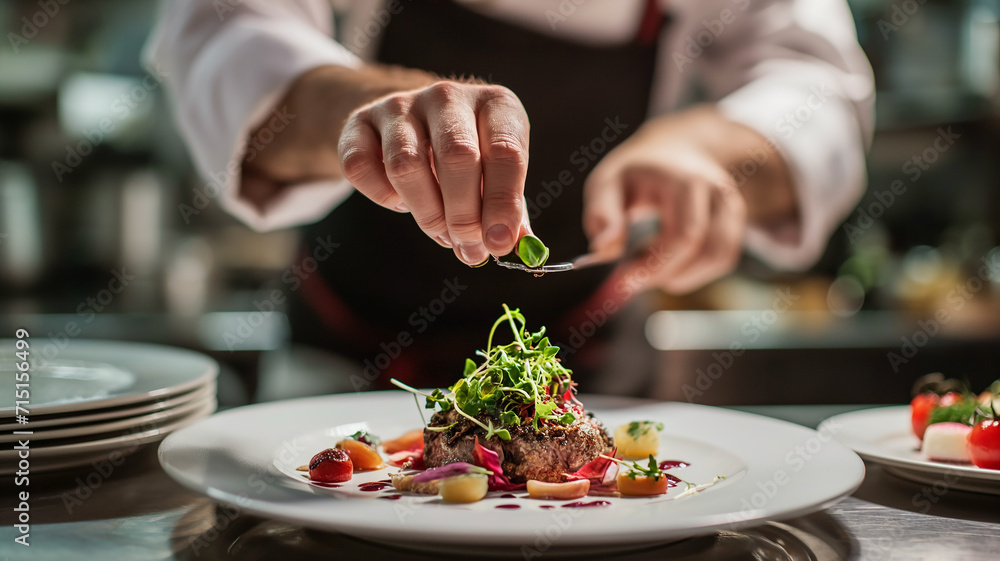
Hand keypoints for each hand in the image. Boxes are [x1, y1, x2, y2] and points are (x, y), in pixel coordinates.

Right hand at [338, 81, 531, 265]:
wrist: (413, 122)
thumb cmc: (470, 159)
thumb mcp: (497, 175)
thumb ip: (509, 211)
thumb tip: (515, 247)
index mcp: (495, 104)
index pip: (505, 153)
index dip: (503, 203)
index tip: (499, 243)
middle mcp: (448, 96)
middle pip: (457, 157)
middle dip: (464, 215)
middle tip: (468, 247)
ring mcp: (400, 104)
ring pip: (406, 165)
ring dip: (425, 212)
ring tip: (439, 229)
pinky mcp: (360, 120)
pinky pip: (361, 167)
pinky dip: (382, 197)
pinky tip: (401, 200)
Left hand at [583, 106, 793, 293]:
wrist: (673, 150)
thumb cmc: (635, 172)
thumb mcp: (608, 182)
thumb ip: (602, 214)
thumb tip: (604, 249)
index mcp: (685, 180)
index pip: (684, 235)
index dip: (657, 265)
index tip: (625, 280)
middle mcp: (717, 191)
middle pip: (706, 250)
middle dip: (667, 273)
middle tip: (633, 279)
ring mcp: (732, 205)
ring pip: (720, 257)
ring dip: (683, 274)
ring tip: (648, 262)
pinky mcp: (735, 220)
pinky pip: (722, 258)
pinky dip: (694, 269)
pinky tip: (667, 257)